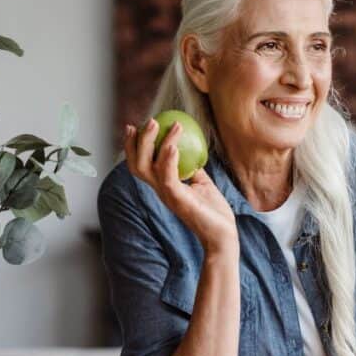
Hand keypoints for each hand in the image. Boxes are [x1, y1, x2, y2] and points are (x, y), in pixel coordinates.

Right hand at [124, 119, 237, 252]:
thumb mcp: (202, 183)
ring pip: (148, 167)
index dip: (133, 146)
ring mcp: (167, 195)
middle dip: (137, 141)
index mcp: (163, 186)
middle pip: (136, 165)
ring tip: (167, 125)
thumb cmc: (213, 210)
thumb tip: (191, 147)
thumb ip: (192, 168)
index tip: (134, 126)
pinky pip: (168, 177)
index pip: (140, 164)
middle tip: (149, 121)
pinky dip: (168, 159)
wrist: (222, 234)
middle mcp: (160, 190)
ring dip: (155, 142)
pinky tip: (174, 145)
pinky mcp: (178, 199)